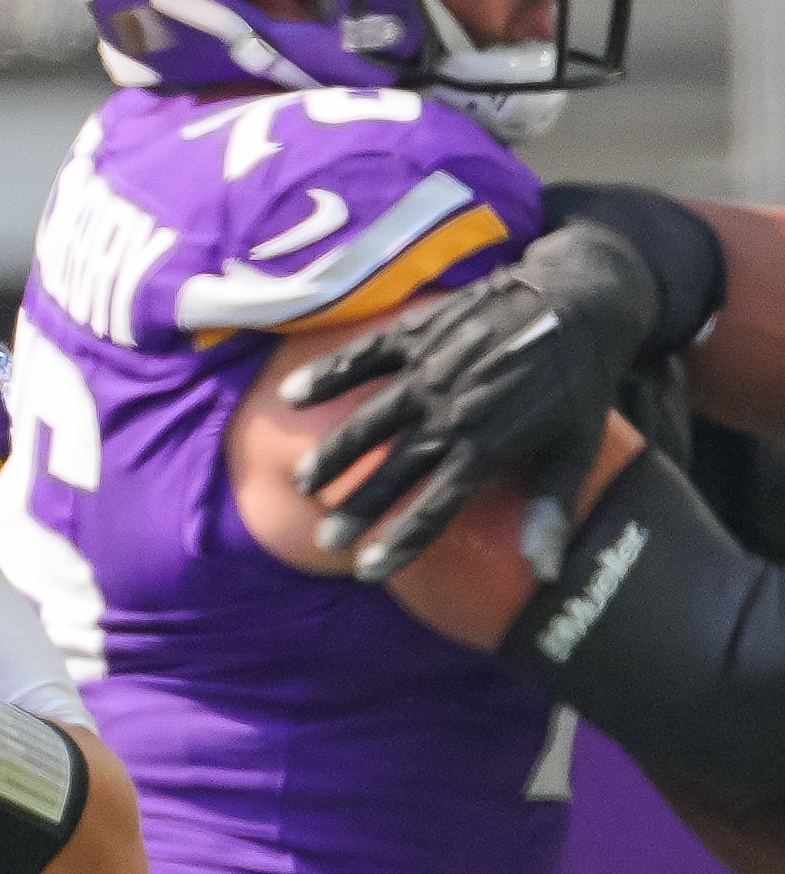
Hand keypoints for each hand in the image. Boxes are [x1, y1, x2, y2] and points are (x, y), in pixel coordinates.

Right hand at [283, 219, 652, 581]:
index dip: (401, 541)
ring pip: (369, 419)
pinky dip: (327, 374)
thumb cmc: (581, 381)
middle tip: (326, 538)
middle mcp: (450, 412)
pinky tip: (292, 395)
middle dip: (358, 508)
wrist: (582, 298)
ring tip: (306, 481)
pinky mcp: (417, 335)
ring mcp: (429, 371)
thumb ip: (553, 509)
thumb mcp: (579, 448)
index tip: (370, 569)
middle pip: (393, 470)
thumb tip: (546, 575)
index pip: (436, 507)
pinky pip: (363, 357)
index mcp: (489, 445)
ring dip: (335, 452)